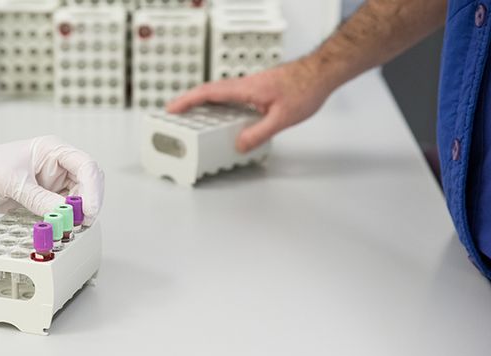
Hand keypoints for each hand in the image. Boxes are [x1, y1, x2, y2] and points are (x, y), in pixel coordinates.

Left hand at [0, 135, 103, 224]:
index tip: (89, 209)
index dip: (92, 189)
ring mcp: (51, 183)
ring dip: (76, 214)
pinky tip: (58, 227)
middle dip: (88, 203)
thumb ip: (38, 198)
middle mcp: (55, 165)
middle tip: (83, 221)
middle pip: (87, 184)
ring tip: (69, 226)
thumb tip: (63, 214)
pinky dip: (64, 220)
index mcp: (52, 150)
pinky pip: (62, 211)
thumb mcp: (11, 182)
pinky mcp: (43, 198)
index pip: (85, 166)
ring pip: (77, 200)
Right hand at [166, 58, 334, 151]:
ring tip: (193, 118)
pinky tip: (223, 116)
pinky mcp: (258, 89)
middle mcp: (245, 85)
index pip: (208, 92)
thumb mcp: (282, 118)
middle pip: (208, 92)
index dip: (187, 101)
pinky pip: (232, 96)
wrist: (321, 73)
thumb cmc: (306, 88)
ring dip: (203, 103)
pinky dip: (220, 105)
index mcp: (245, 89)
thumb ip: (258, 133)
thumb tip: (239, 145)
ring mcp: (251, 86)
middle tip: (174, 114)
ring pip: (220, 94)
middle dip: (189, 102)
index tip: (171, 109)